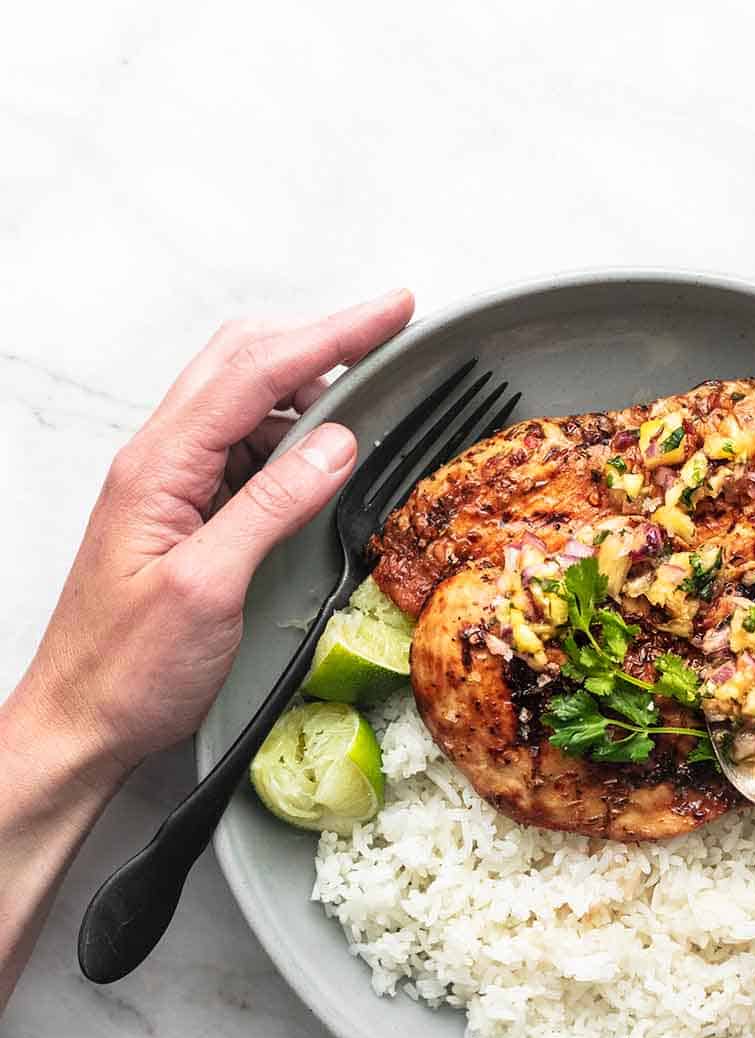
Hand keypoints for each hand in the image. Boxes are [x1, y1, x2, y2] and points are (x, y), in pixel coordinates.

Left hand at [11, 290, 413, 777]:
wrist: (80, 724)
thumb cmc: (126, 670)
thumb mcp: (209, 587)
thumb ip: (271, 505)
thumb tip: (337, 442)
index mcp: (159, 466)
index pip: (255, 372)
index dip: (332, 335)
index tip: (391, 313)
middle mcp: (159, 461)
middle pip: (242, 362)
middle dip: (319, 338)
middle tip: (388, 333)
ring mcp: (169, 485)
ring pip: (243, 400)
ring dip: (306, 387)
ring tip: (369, 397)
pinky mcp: (183, 514)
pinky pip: (241, 449)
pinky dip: (290, 436)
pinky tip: (322, 456)